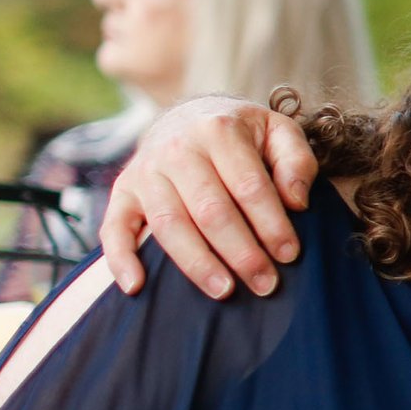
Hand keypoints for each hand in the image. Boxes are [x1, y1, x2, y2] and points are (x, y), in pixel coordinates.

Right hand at [98, 96, 316, 298]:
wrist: (188, 117)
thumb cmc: (242, 134)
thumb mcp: (278, 131)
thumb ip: (296, 161)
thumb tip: (296, 202)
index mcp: (218, 130)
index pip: (249, 186)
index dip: (271, 224)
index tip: (289, 255)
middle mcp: (176, 149)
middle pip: (210, 210)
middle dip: (241, 252)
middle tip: (265, 284)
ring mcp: (145, 171)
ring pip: (170, 225)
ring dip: (197, 264)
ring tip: (225, 292)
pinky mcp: (123, 191)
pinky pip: (114, 227)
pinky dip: (121, 259)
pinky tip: (137, 287)